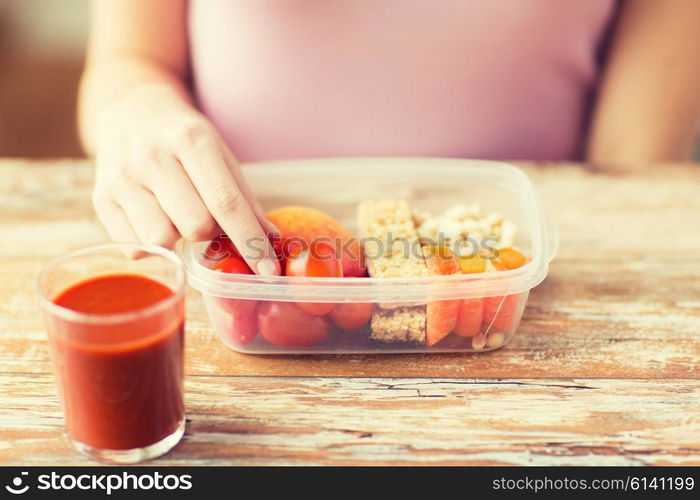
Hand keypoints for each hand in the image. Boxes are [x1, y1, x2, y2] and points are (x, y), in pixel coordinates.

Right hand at [91, 84, 279, 274]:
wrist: (129, 111)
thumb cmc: (184, 139)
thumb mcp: (220, 155)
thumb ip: (244, 199)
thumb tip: (270, 242)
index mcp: (190, 140)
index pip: (225, 202)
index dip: (250, 241)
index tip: (268, 269)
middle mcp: (152, 158)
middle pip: (196, 226)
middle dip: (211, 234)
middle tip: (209, 221)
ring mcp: (122, 179)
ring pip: (162, 240)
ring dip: (179, 241)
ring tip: (178, 219)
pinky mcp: (100, 199)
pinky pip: (135, 248)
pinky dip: (153, 247)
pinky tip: (154, 222)